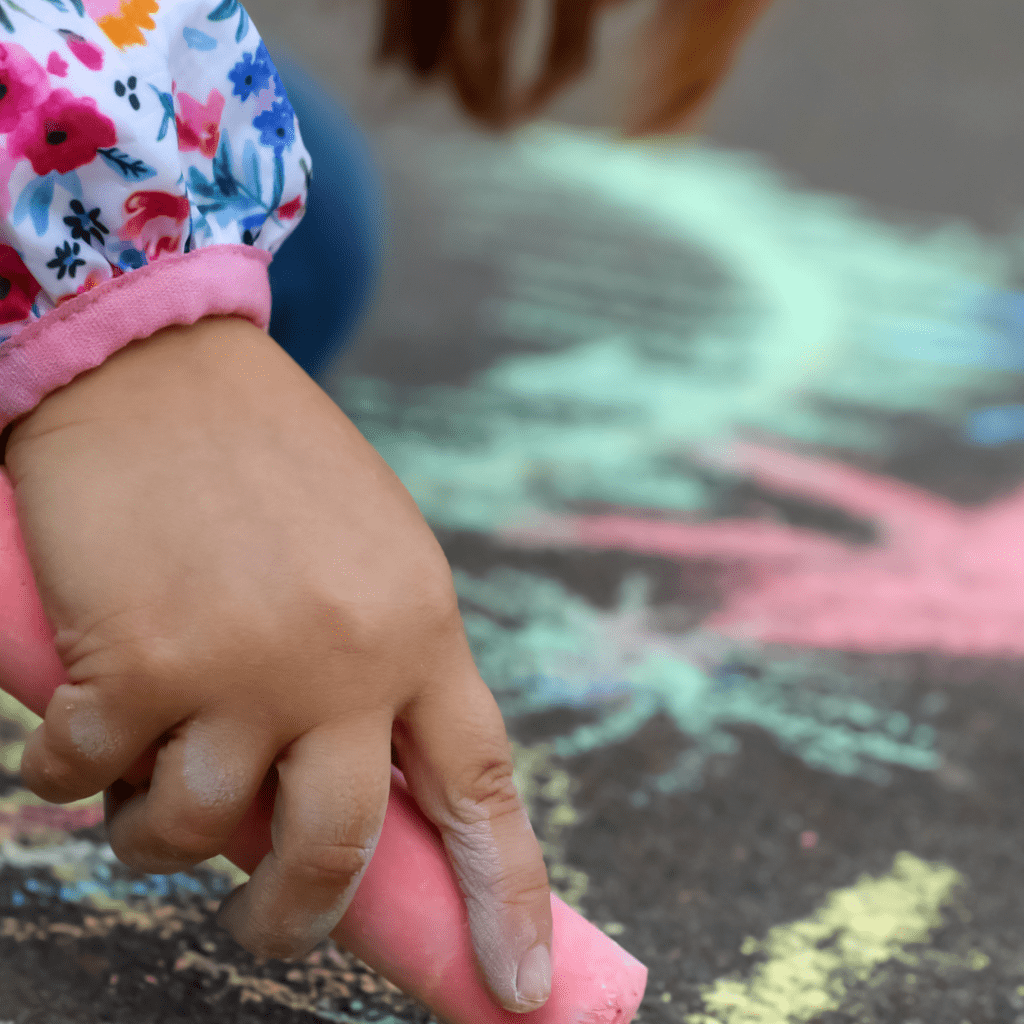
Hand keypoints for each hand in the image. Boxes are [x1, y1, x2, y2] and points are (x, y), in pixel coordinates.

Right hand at [5, 317, 552, 1012]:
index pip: (480, 788)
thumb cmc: (274, 468)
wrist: (171, 367)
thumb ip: (380, 670)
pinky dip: (75, 772)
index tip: (517, 988)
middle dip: (294, 915)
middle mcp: (347, 656)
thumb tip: (351, 794)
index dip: (505, 896)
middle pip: (335, 848)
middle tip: (267, 923)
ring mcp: (243, 662)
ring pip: (199, 827)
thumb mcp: (370, 559)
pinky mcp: (139, 661)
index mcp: (423, 628)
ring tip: (150, 789)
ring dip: (161, 833)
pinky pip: (93, 777)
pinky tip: (81, 728)